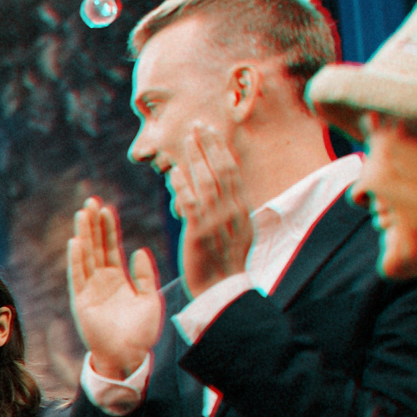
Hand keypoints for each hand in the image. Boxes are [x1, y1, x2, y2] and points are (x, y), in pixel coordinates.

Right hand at [68, 197, 165, 381]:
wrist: (129, 355)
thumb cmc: (141, 332)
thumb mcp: (150, 299)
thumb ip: (145, 275)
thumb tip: (139, 250)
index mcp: (119, 279)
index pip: (112, 247)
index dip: (109, 228)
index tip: (107, 208)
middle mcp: (102, 281)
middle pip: (96, 246)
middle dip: (93, 224)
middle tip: (91, 201)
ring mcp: (91, 290)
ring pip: (86, 256)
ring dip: (84, 235)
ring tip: (82, 213)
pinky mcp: (82, 301)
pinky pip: (78, 276)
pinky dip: (77, 259)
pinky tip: (77, 242)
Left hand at [172, 125, 255, 296]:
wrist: (224, 292)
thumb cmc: (226, 266)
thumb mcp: (235, 233)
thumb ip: (229, 212)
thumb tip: (223, 195)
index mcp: (242, 210)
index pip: (233, 172)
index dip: (221, 151)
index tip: (212, 133)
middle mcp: (233, 211)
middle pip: (222, 169)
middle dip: (210, 145)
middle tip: (198, 124)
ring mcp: (218, 221)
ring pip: (208, 181)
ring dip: (197, 157)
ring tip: (187, 137)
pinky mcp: (201, 232)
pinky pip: (192, 203)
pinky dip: (184, 185)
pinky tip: (174, 171)